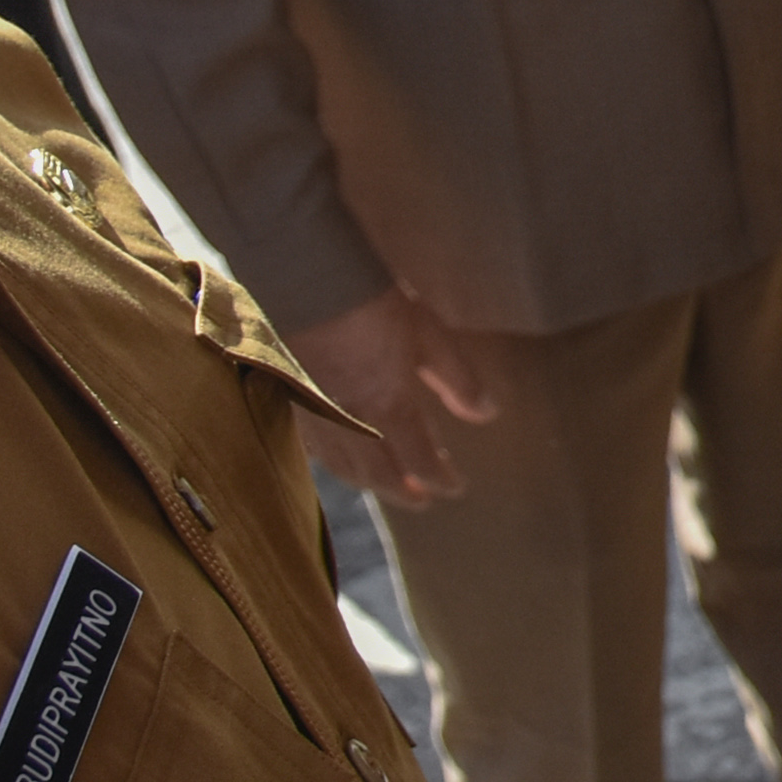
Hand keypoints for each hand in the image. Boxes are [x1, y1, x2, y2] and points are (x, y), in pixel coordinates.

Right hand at [284, 286, 500, 509]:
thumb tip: (487, 413)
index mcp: (389, 407)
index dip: (441, 479)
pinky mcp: (294, 402)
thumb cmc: (374, 302)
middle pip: (379, 475)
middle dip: (404, 491)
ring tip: (386, 485)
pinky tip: (341, 458)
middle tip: (423, 500)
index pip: (420, 461)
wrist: (307, 282)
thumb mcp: (430, 335)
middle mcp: (351, 423)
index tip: (456, 488)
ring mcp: (318, 416)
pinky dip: (334, 463)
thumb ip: (459, 379)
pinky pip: (315, 449)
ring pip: (344, 467)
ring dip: (369, 483)